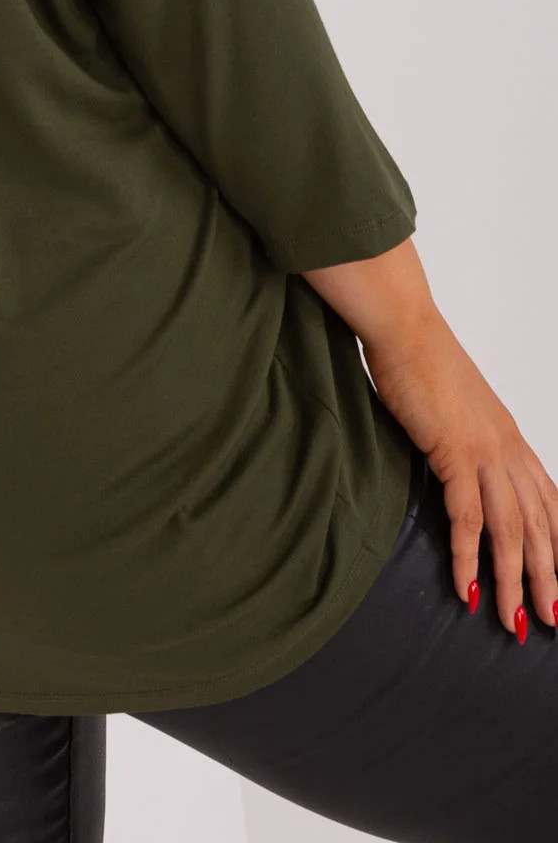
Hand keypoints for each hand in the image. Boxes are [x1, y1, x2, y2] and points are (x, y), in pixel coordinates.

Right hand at [361, 308, 557, 639]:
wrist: (404, 327)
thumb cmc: (420, 360)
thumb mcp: (455, 406)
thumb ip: (463, 437)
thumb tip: (455, 463)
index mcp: (511, 438)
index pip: (549, 503)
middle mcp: (508, 448)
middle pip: (540, 525)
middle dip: (547, 578)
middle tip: (551, 619)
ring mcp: (485, 451)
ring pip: (512, 530)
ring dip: (514, 581)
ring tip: (514, 620)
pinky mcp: (454, 453)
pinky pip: (467, 518)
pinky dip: (469, 558)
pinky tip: (467, 588)